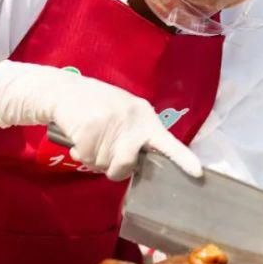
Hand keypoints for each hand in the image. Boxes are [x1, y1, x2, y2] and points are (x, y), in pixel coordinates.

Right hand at [0, 60, 201, 180]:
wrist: (64, 91)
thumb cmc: (96, 105)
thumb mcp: (123, 113)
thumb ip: (134, 135)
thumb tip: (134, 164)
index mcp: (144, 116)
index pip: (167, 141)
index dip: (183, 158)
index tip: (198, 172)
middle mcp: (131, 120)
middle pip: (126, 166)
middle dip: (113, 169)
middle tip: (104, 157)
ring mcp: (110, 124)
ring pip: (103, 165)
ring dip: (93, 159)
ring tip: (90, 138)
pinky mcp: (88, 129)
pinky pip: (86, 159)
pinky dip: (79, 154)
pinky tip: (78, 138)